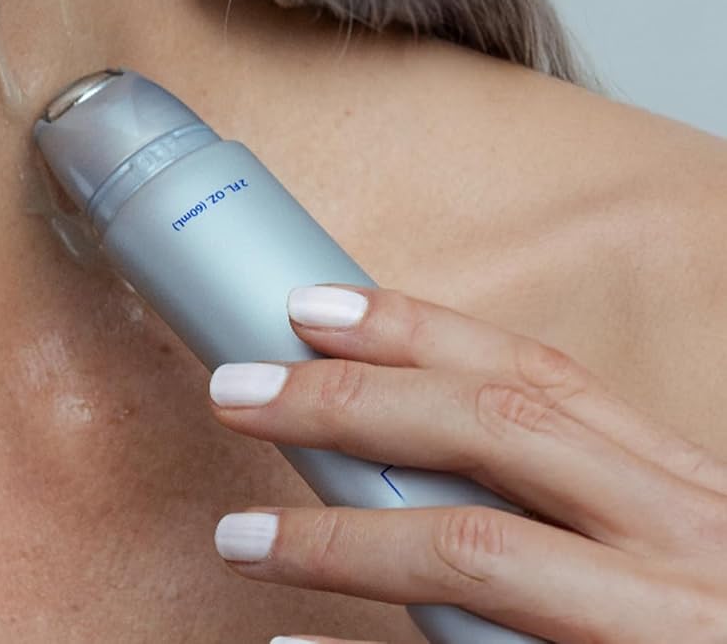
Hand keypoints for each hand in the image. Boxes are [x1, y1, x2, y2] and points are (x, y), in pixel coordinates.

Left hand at [204, 284, 726, 642]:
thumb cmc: (716, 620)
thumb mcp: (690, 553)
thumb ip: (590, 507)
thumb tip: (412, 450)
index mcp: (686, 494)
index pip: (538, 376)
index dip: (416, 330)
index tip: (313, 307)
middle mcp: (686, 546)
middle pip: (497, 433)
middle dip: (352, 401)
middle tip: (239, 392)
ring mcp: (664, 634)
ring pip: (478, 553)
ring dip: (342, 541)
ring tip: (242, 540)